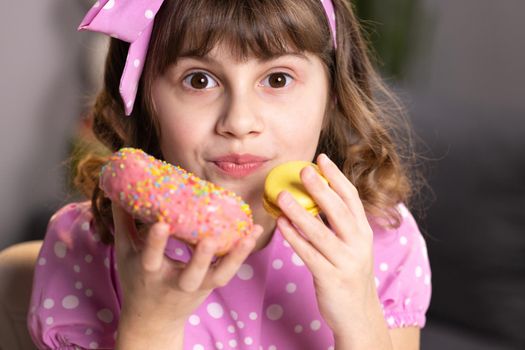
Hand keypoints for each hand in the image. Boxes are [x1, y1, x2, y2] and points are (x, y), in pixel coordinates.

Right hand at [111, 203, 262, 340]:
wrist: (152, 320)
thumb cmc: (137, 280)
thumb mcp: (125, 254)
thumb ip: (124, 223)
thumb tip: (119, 192)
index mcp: (149, 274)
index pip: (151, 259)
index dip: (156, 243)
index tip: (161, 223)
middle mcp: (174, 284)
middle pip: (191, 276)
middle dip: (200, 260)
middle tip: (208, 239)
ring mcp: (196, 287)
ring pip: (218, 276)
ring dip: (236, 256)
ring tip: (250, 234)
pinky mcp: (211, 286)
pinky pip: (229, 272)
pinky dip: (241, 254)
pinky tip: (253, 233)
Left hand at [276, 154, 384, 338]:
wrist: (358, 315)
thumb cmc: (349, 274)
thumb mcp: (352, 246)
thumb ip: (339, 223)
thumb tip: (315, 197)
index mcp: (363, 232)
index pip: (352, 198)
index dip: (336, 176)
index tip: (321, 158)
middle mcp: (358, 244)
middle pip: (339, 210)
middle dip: (321, 188)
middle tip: (303, 169)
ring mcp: (345, 262)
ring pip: (320, 232)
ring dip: (300, 212)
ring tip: (282, 195)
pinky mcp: (330, 278)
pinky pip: (308, 254)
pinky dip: (294, 237)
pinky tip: (280, 224)